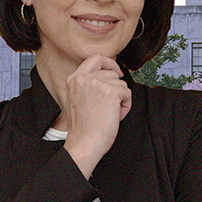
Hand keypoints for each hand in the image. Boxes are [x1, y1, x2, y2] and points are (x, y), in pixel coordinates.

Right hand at [62, 54, 131, 177]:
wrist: (84, 143)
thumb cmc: (84, 127)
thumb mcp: (78, 99)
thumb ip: (88, 84)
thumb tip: (111, 75)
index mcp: (74, 79)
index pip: (95, 58)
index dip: (109, 63)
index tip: (116, 73)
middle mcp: (84, 78)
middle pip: (112, 73)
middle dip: (115, 89)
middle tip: (108, 107)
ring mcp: (97, 83)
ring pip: (121, 84)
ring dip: (120, 99)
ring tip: (109, 113)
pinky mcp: (111, 91)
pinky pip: (127, 93)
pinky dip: (125, 106)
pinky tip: (115, 116)